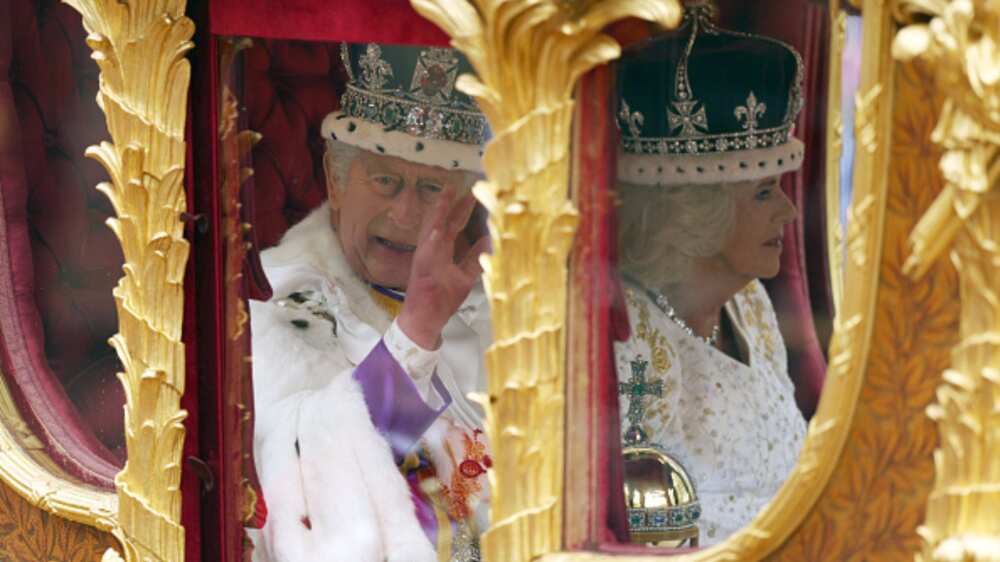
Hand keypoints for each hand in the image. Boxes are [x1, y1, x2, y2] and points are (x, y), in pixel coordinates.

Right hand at [397, 189, 488, 349]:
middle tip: (458, 185)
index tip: (471, 194)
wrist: (425, 321)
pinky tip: (437, 228)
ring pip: (430, 230)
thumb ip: (475, 259)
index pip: (453, 226)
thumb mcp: (464, 277)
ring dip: (437, 213)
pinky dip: (431, 240)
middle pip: (442, 222)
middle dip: (449, 204)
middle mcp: (432, 251)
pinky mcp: (421, 270)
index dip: (462, 210)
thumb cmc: (440, 300)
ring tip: (445, 195)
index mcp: (441, 251)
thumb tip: (490, 242)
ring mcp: (425, 259)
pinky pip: (426, 253)